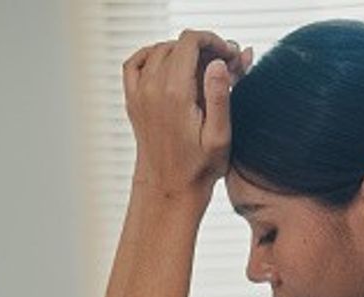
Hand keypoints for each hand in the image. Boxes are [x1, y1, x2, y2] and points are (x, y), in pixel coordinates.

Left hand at [123, 30, 253, 198]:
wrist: (168, 189)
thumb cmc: (198, 168)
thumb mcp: (219, 136)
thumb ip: (220, 96)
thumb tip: (219, 63)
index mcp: (175, 93)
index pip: (191, 41)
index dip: (214, 41)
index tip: (229, 56)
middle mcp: (152, 88)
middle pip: (177, 44)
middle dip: (203, 48)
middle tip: (224, 68)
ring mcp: (139, 93)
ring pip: (160, 50)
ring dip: (183, 52)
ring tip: (204, 72)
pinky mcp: (133, 100)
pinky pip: (135, 62)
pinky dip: (153, 56)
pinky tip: (171, 66)